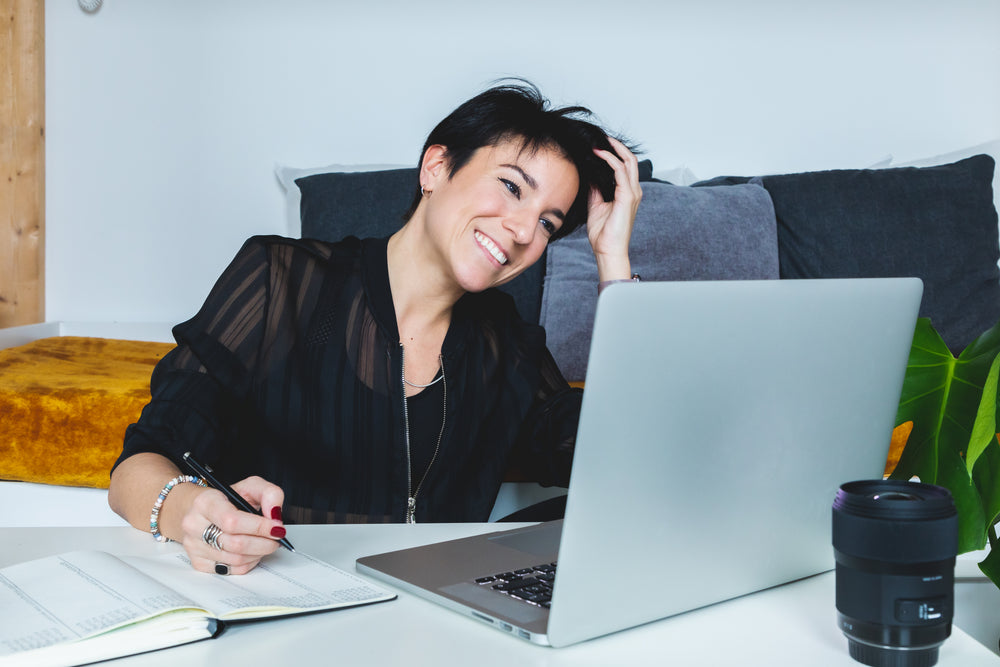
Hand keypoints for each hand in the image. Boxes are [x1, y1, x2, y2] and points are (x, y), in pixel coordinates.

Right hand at [178, 476, 286, 574]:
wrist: (199, 510)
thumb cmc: (226, 499)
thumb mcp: (250, 486)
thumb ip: (269, 494)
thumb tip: (275, 515)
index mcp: (205, 502)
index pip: (233, 521)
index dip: (259, 527)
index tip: (277, 528)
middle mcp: (194, 524)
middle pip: (236, 544)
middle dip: (264, 543)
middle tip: (276, 537)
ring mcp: (193, 546)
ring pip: (236, 559)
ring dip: (258, 553)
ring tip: (264, 542)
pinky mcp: (198, 562)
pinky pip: (231, 570)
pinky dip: (248, 562)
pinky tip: (251, 551)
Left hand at [586, 136, 641, 280]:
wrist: (608, 250)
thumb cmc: (603, 233)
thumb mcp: (595, 205)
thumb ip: (594, 189)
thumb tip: (589, 174)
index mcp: (627, 193)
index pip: (624, 166)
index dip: (614, 153)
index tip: (599, 146)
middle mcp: (633, 190)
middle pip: (630, 159)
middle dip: (616, 146)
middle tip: (601, 138)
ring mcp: (632, 193)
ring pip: (628, 161)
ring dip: (613, 149)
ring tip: (599, 142)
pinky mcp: (627, 197)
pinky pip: (620, 171)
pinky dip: (609, 160)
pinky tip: (598, 155)